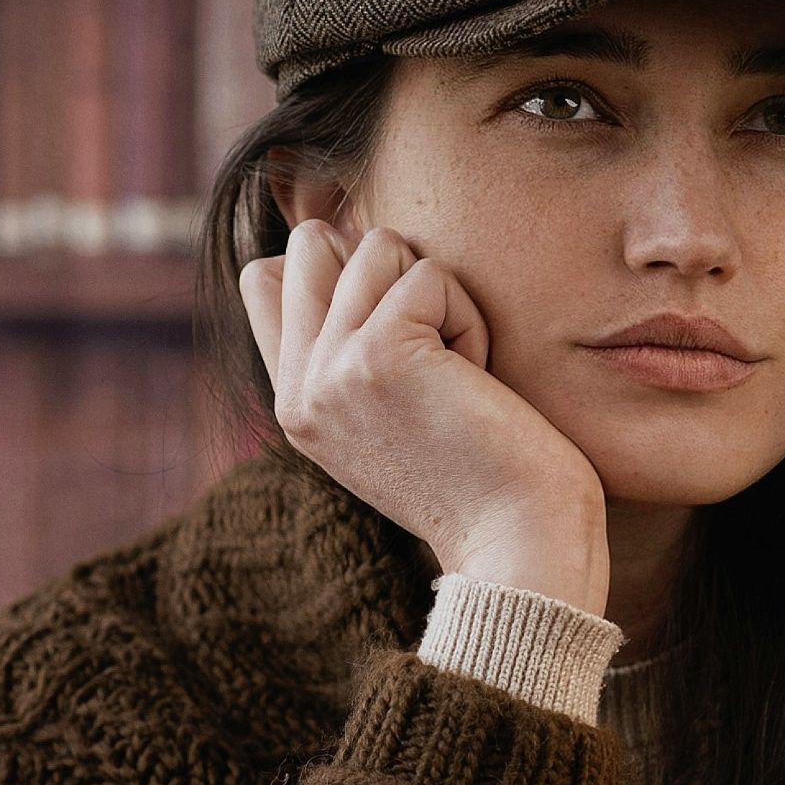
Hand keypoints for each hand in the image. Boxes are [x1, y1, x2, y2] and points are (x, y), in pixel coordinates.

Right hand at [238, 221, 609, 614]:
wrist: (519, 542)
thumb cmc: (485, 477)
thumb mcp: (391, 415)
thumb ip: (350, 350)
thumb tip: (347, 245)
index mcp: (295, 404)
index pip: (265, 278)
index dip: (338, 272)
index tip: (402, 331)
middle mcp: (298, 388)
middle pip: (311, 242)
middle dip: (389, 271)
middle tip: (433, 348)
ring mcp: (329, 370)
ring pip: (378, 246)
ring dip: (440, 296)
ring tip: (459, 372)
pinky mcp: (378, 353)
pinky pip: (430, 275)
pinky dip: (470, 317)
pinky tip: (477, 382)